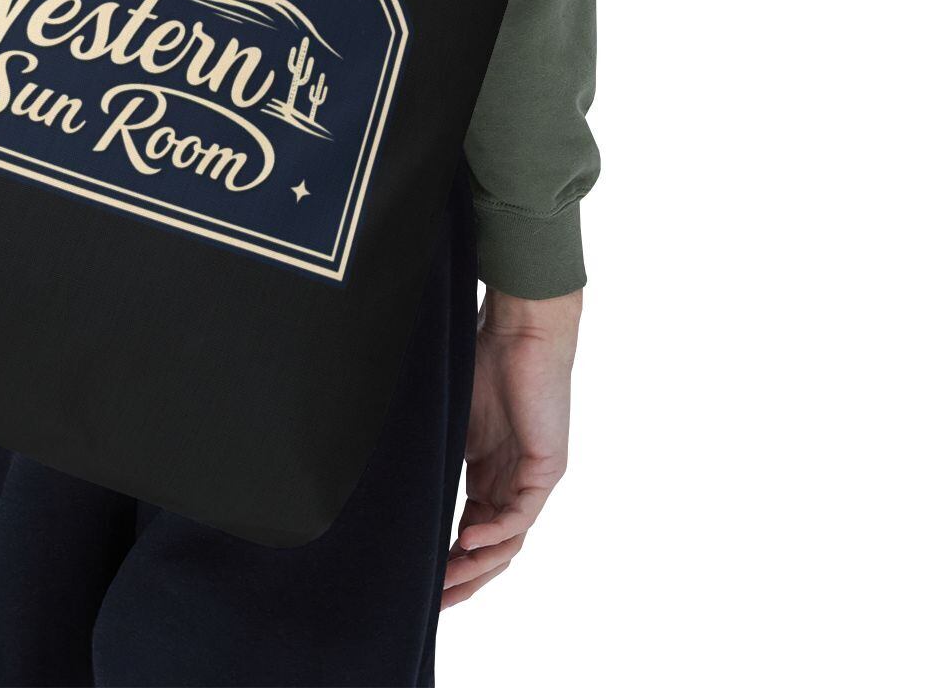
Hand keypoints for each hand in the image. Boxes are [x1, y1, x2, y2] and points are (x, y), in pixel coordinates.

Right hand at [442, 287, 579, 606]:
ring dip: (477, 565)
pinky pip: (520, 514)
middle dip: (463, 578)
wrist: (518, 327)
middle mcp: (512, 481)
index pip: (471, 530)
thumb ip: (432, 450)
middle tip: (434, 603)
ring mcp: (530, 477)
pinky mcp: (545, 467)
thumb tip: (385, 472)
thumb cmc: (482, 356)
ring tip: (447, 582)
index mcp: (489, 472)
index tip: (422, 583)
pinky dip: (494, 533)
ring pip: (508, 540)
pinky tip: (466, 541)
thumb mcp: (447, 415)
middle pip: (492, 548)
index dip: (448, 559)